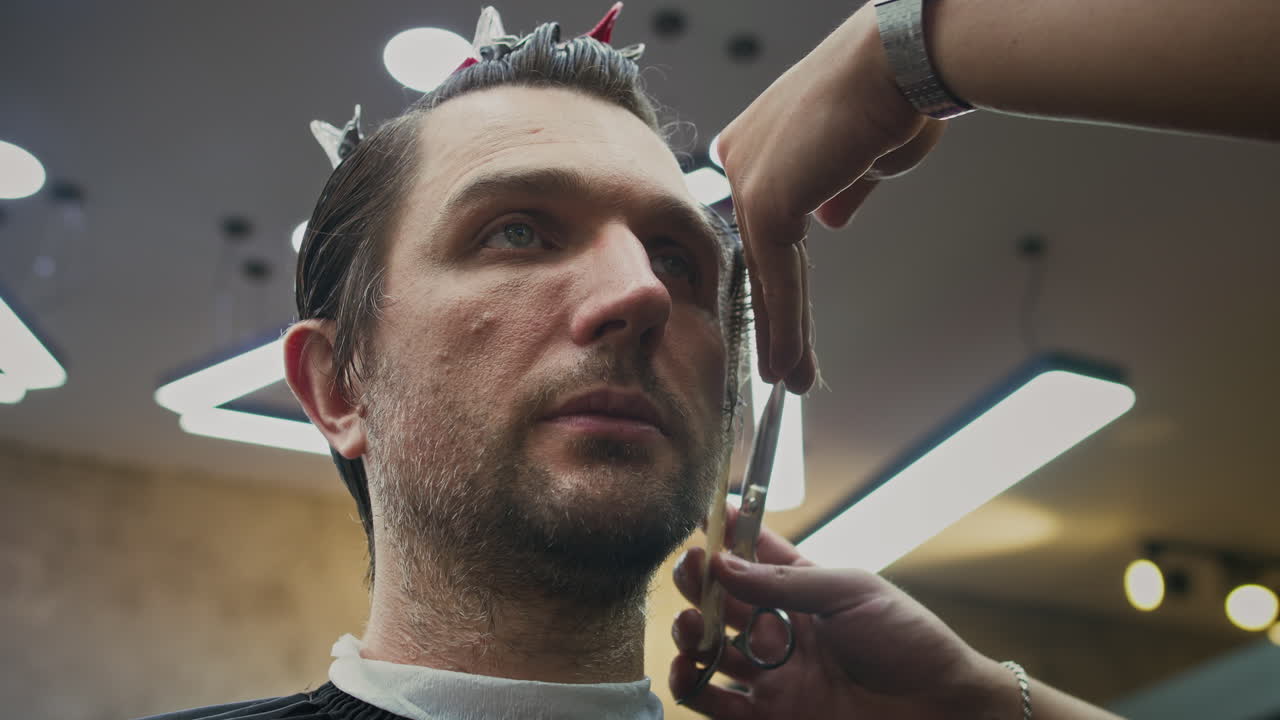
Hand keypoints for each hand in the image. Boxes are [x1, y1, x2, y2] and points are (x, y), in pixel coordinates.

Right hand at [669, 510, 1011, 717]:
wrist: (939, 710)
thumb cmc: (908, 642)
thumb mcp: (852, 592)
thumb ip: (784, 582)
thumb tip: (722, 565)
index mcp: (806, 591)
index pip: (756, 555)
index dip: (729, 534)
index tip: (706, 515)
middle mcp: (783, 630)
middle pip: (723, 600)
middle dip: (700, 582)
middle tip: (691, 569)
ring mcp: (774, 673)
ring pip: (710, 648)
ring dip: (689, 631)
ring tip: (690, 624)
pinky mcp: (769, 715)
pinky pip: (715, 703)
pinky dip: (691, 685)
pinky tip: (687, 668)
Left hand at [717, 2, 945, 391]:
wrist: (901, 63)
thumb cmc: (895, 93)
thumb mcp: (863, 154)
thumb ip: (838, 191)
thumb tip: (830, 218)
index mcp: (758, 143)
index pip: (768, 227)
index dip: (781, 279)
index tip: (790, 320)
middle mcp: (740, 157)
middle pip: (761, 255)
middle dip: (777, 315)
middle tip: (785, 365)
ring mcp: (746, 178)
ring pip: (766, 273)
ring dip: (782, 333)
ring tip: (790, 379)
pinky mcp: (764, 200)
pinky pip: (777, 276)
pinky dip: (784, 323)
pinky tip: (787, 362)